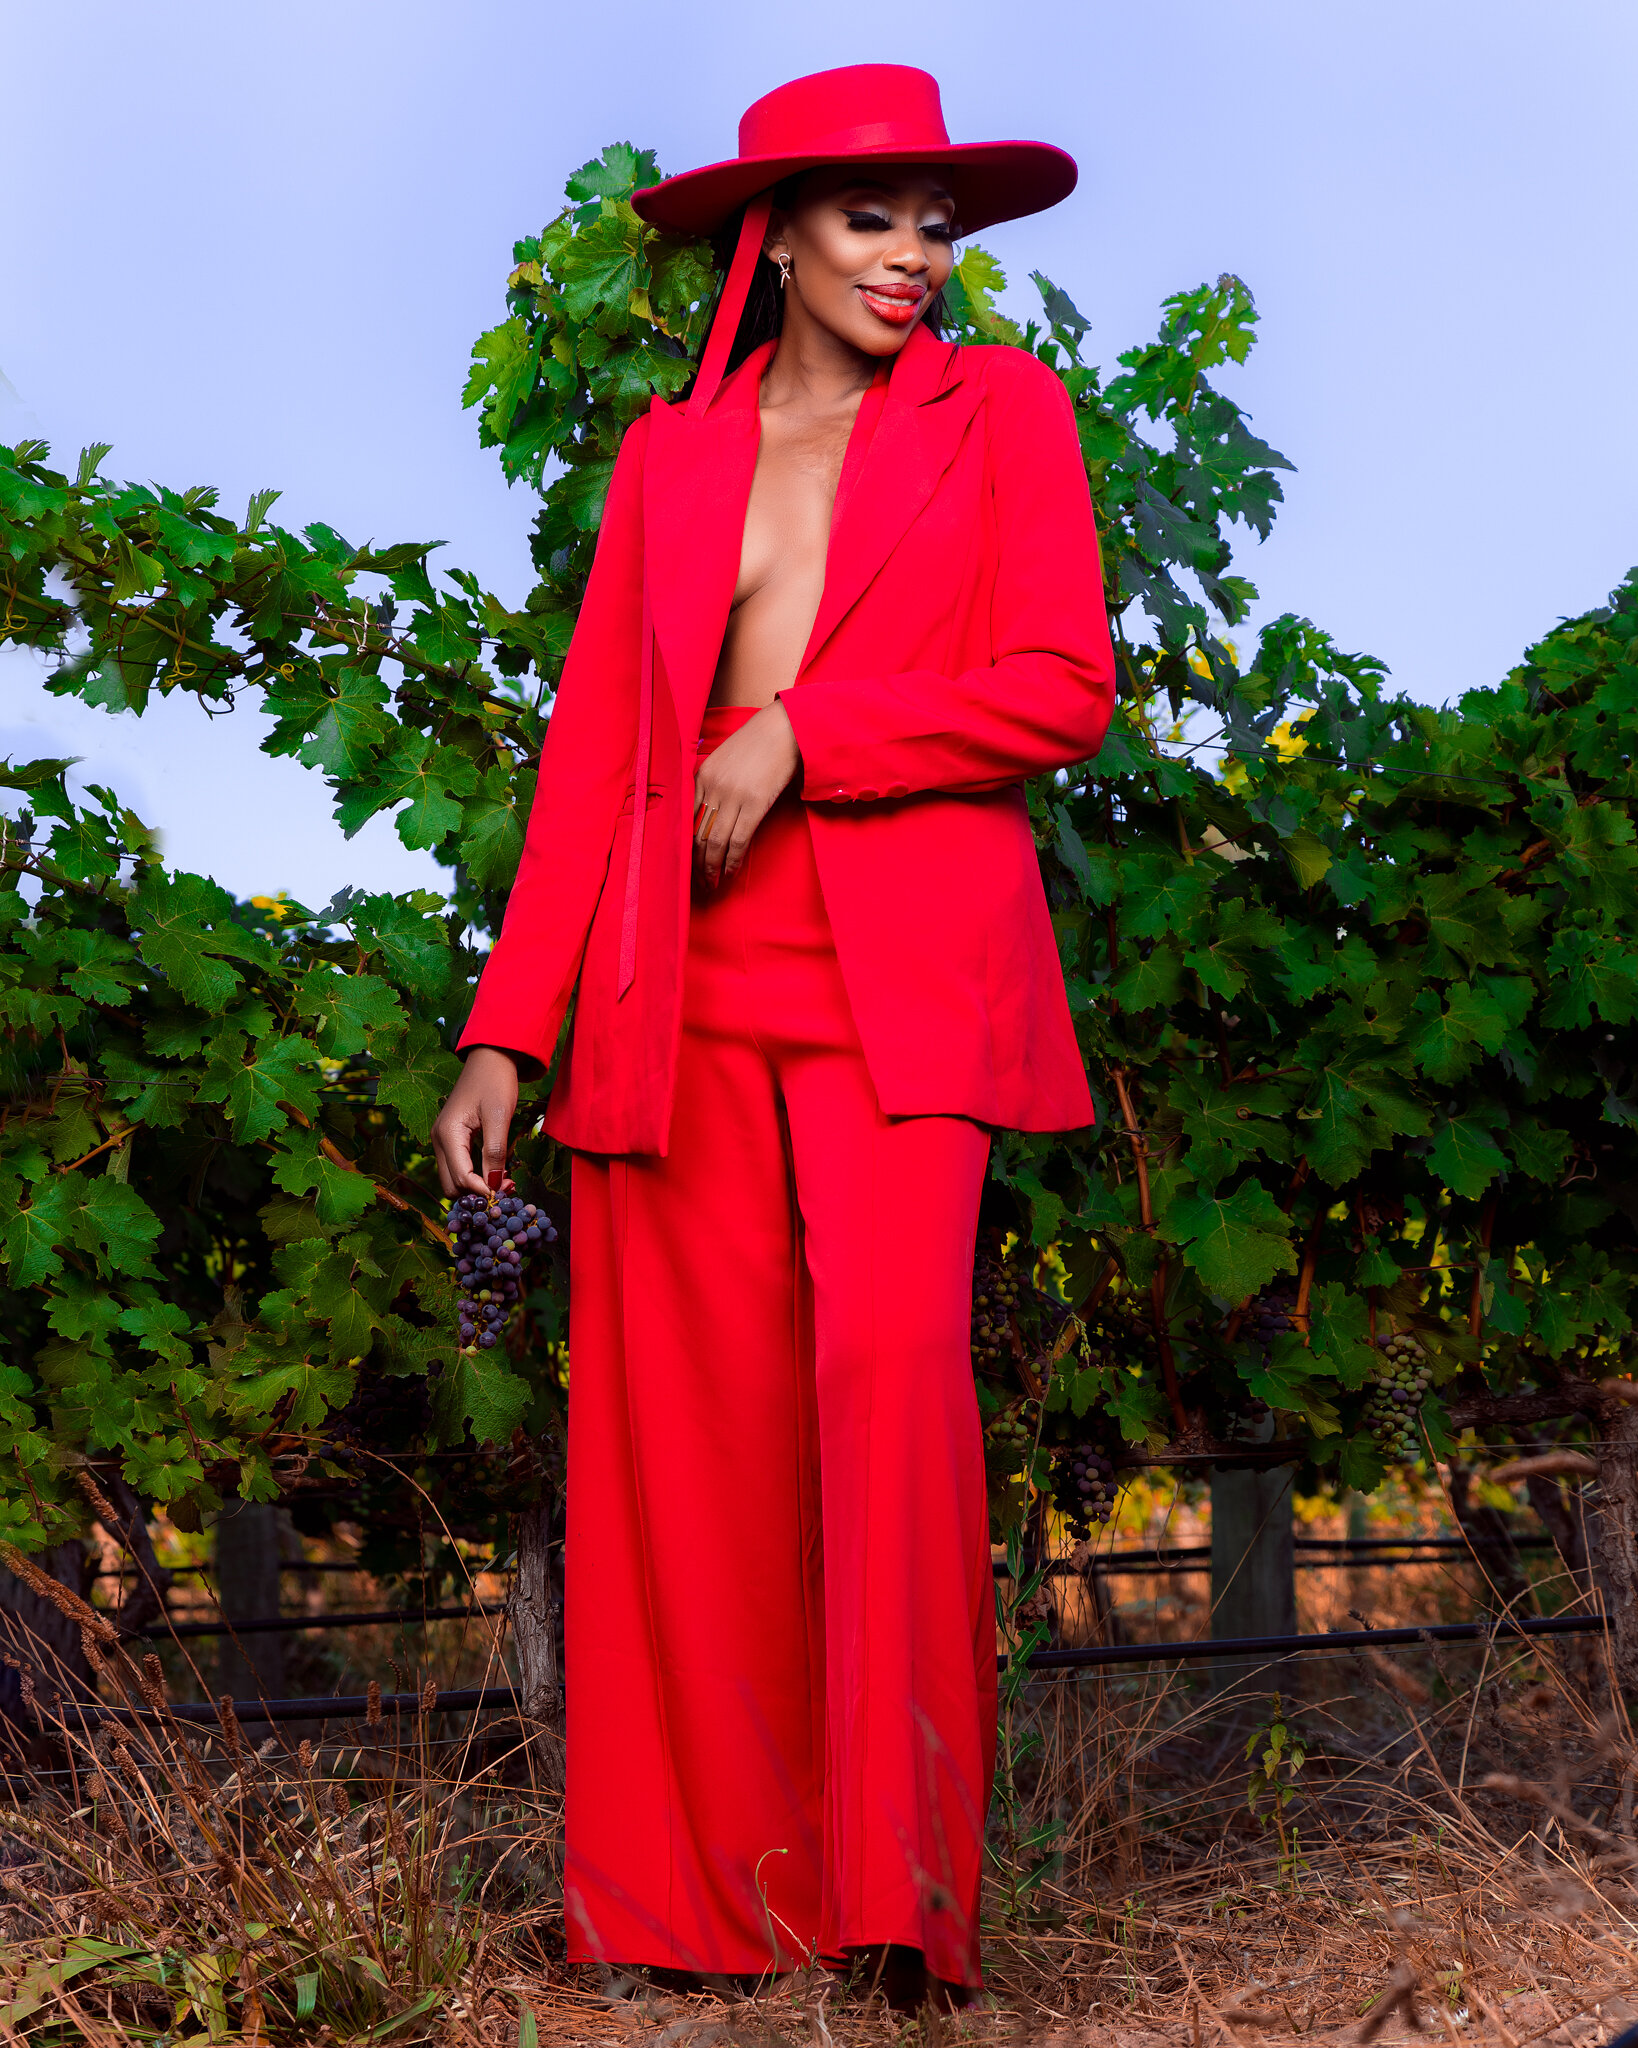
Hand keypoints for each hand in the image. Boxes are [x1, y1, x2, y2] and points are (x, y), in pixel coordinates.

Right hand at [431, 1045, 519, 1196]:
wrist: (491, 1058)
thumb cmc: (495, 1081)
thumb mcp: (499, 1117)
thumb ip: (495, 1152)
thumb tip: (494, 1184)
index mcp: (448, 1134)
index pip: (461, 1177)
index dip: (483, 1190)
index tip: (507, 1191)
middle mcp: (439, 1140)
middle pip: (451, 1185)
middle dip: (476, 1192)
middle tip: (505, 1187)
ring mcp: (442, 1139)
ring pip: (453, 1178)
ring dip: (475, 1185)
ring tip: (502, 1179)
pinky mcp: (451, 1138)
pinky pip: (458, 1166)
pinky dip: (474, 1174)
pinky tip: (495, 1169)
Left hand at [693, 700, 800, 886]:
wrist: (785, 729)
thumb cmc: (759, 744)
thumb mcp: (725, 760)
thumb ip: (713, 784)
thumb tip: (710, 817)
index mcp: (702, 776)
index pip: (687, 820)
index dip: (686, 847)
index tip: (688, 864)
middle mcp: (713, 787)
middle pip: (697, 834)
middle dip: (697, 863)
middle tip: (700, 883)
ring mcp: (733, 795)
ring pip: (714, 841)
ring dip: (711, 868)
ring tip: (712, 884)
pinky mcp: (755, 803)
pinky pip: (737, 840)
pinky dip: (732, 860)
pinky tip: (729, 873)